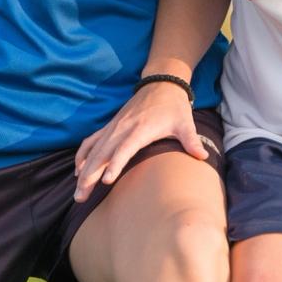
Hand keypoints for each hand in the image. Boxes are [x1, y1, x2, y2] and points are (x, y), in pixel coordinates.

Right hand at [73, 80, 206, 200]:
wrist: (160, 84)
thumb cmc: (173, 107)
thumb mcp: (185, 122)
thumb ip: (191, 140)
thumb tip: (203, 156)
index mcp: (141, 129)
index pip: (125, 148)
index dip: (115, 164)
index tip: (106, 180)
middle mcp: (123, 128)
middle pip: (102, 154)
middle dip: (90, 176)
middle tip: (81, 197)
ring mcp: (114, 127)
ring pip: (93, 150)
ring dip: (83, 171)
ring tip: (78, 191)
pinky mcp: (110, 126)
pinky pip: (91, 141)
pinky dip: (83, 155)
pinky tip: (78, 170)